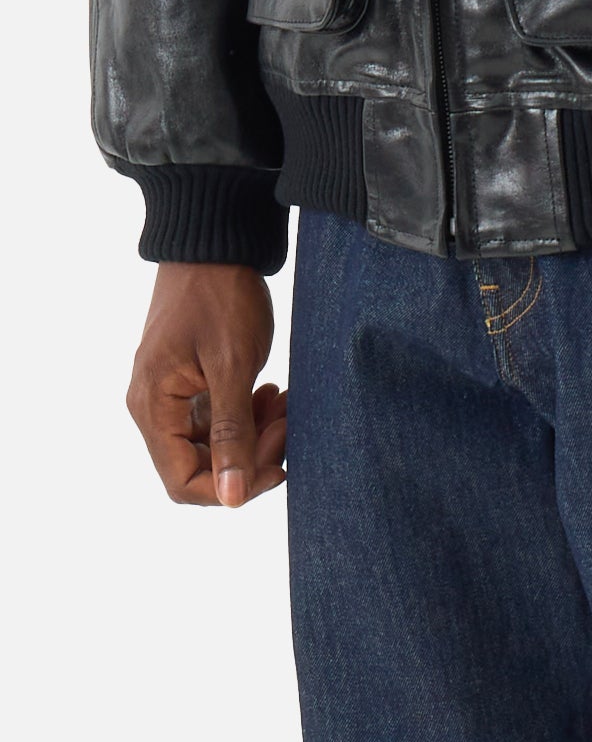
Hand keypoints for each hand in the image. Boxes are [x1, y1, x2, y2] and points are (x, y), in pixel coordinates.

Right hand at [126, 264, 286, 507]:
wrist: (216, 242)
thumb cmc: (220, 296)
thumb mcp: (232, 365)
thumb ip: (232, 433)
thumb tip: (230, 499)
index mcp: (153, 407)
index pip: (183, 482)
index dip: (230, 486)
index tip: (276, 465)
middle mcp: (154, 407)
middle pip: (200, 465)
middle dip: (249, 455)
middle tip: (288, 424)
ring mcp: (173, 394)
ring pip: (215, 443)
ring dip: (254, 434)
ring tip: (285, 404)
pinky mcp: (192, 382)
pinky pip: (219, 418)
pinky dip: (249, 414)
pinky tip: (275, 393)